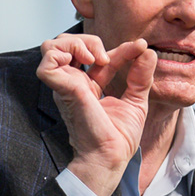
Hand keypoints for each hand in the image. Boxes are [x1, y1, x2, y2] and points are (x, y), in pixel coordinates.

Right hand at [35, 33, 156, 195]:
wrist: (111, 156)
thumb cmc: (119, 138)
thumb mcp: (137, 100)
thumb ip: (141, 76)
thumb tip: (147, 52)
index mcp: (88, 86)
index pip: (98, 56)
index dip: (120, 48)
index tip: (139, 48)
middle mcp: (73, 84)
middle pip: (66, 45)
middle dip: (87, 39)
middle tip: (106, 57)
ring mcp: (66, 86)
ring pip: (51, 47)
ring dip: (74, 42)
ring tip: (94, 57)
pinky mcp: (63, 90)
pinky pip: (47, 62)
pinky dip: (63, 53)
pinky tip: (87, 62)